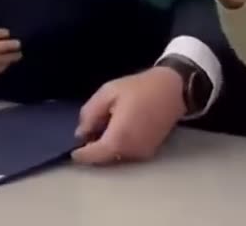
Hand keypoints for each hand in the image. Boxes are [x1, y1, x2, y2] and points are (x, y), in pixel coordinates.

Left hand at [72, 67, 186, 164]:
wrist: (173, 89)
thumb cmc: (139, 88)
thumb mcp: (107, 93)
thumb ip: (90, 114)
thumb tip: (81, 133)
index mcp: (118, 138)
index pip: (93, 155)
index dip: (80, 154)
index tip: (72, 150)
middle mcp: (130, 151)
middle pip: (104, 156)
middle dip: (93, 148)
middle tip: (87, 132)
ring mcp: (142, 153)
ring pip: (116, 155)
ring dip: (106, 146)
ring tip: (103, 126)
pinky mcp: (150, 150)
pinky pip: (128, 152)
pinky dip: (119, 145)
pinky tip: (118, 128)